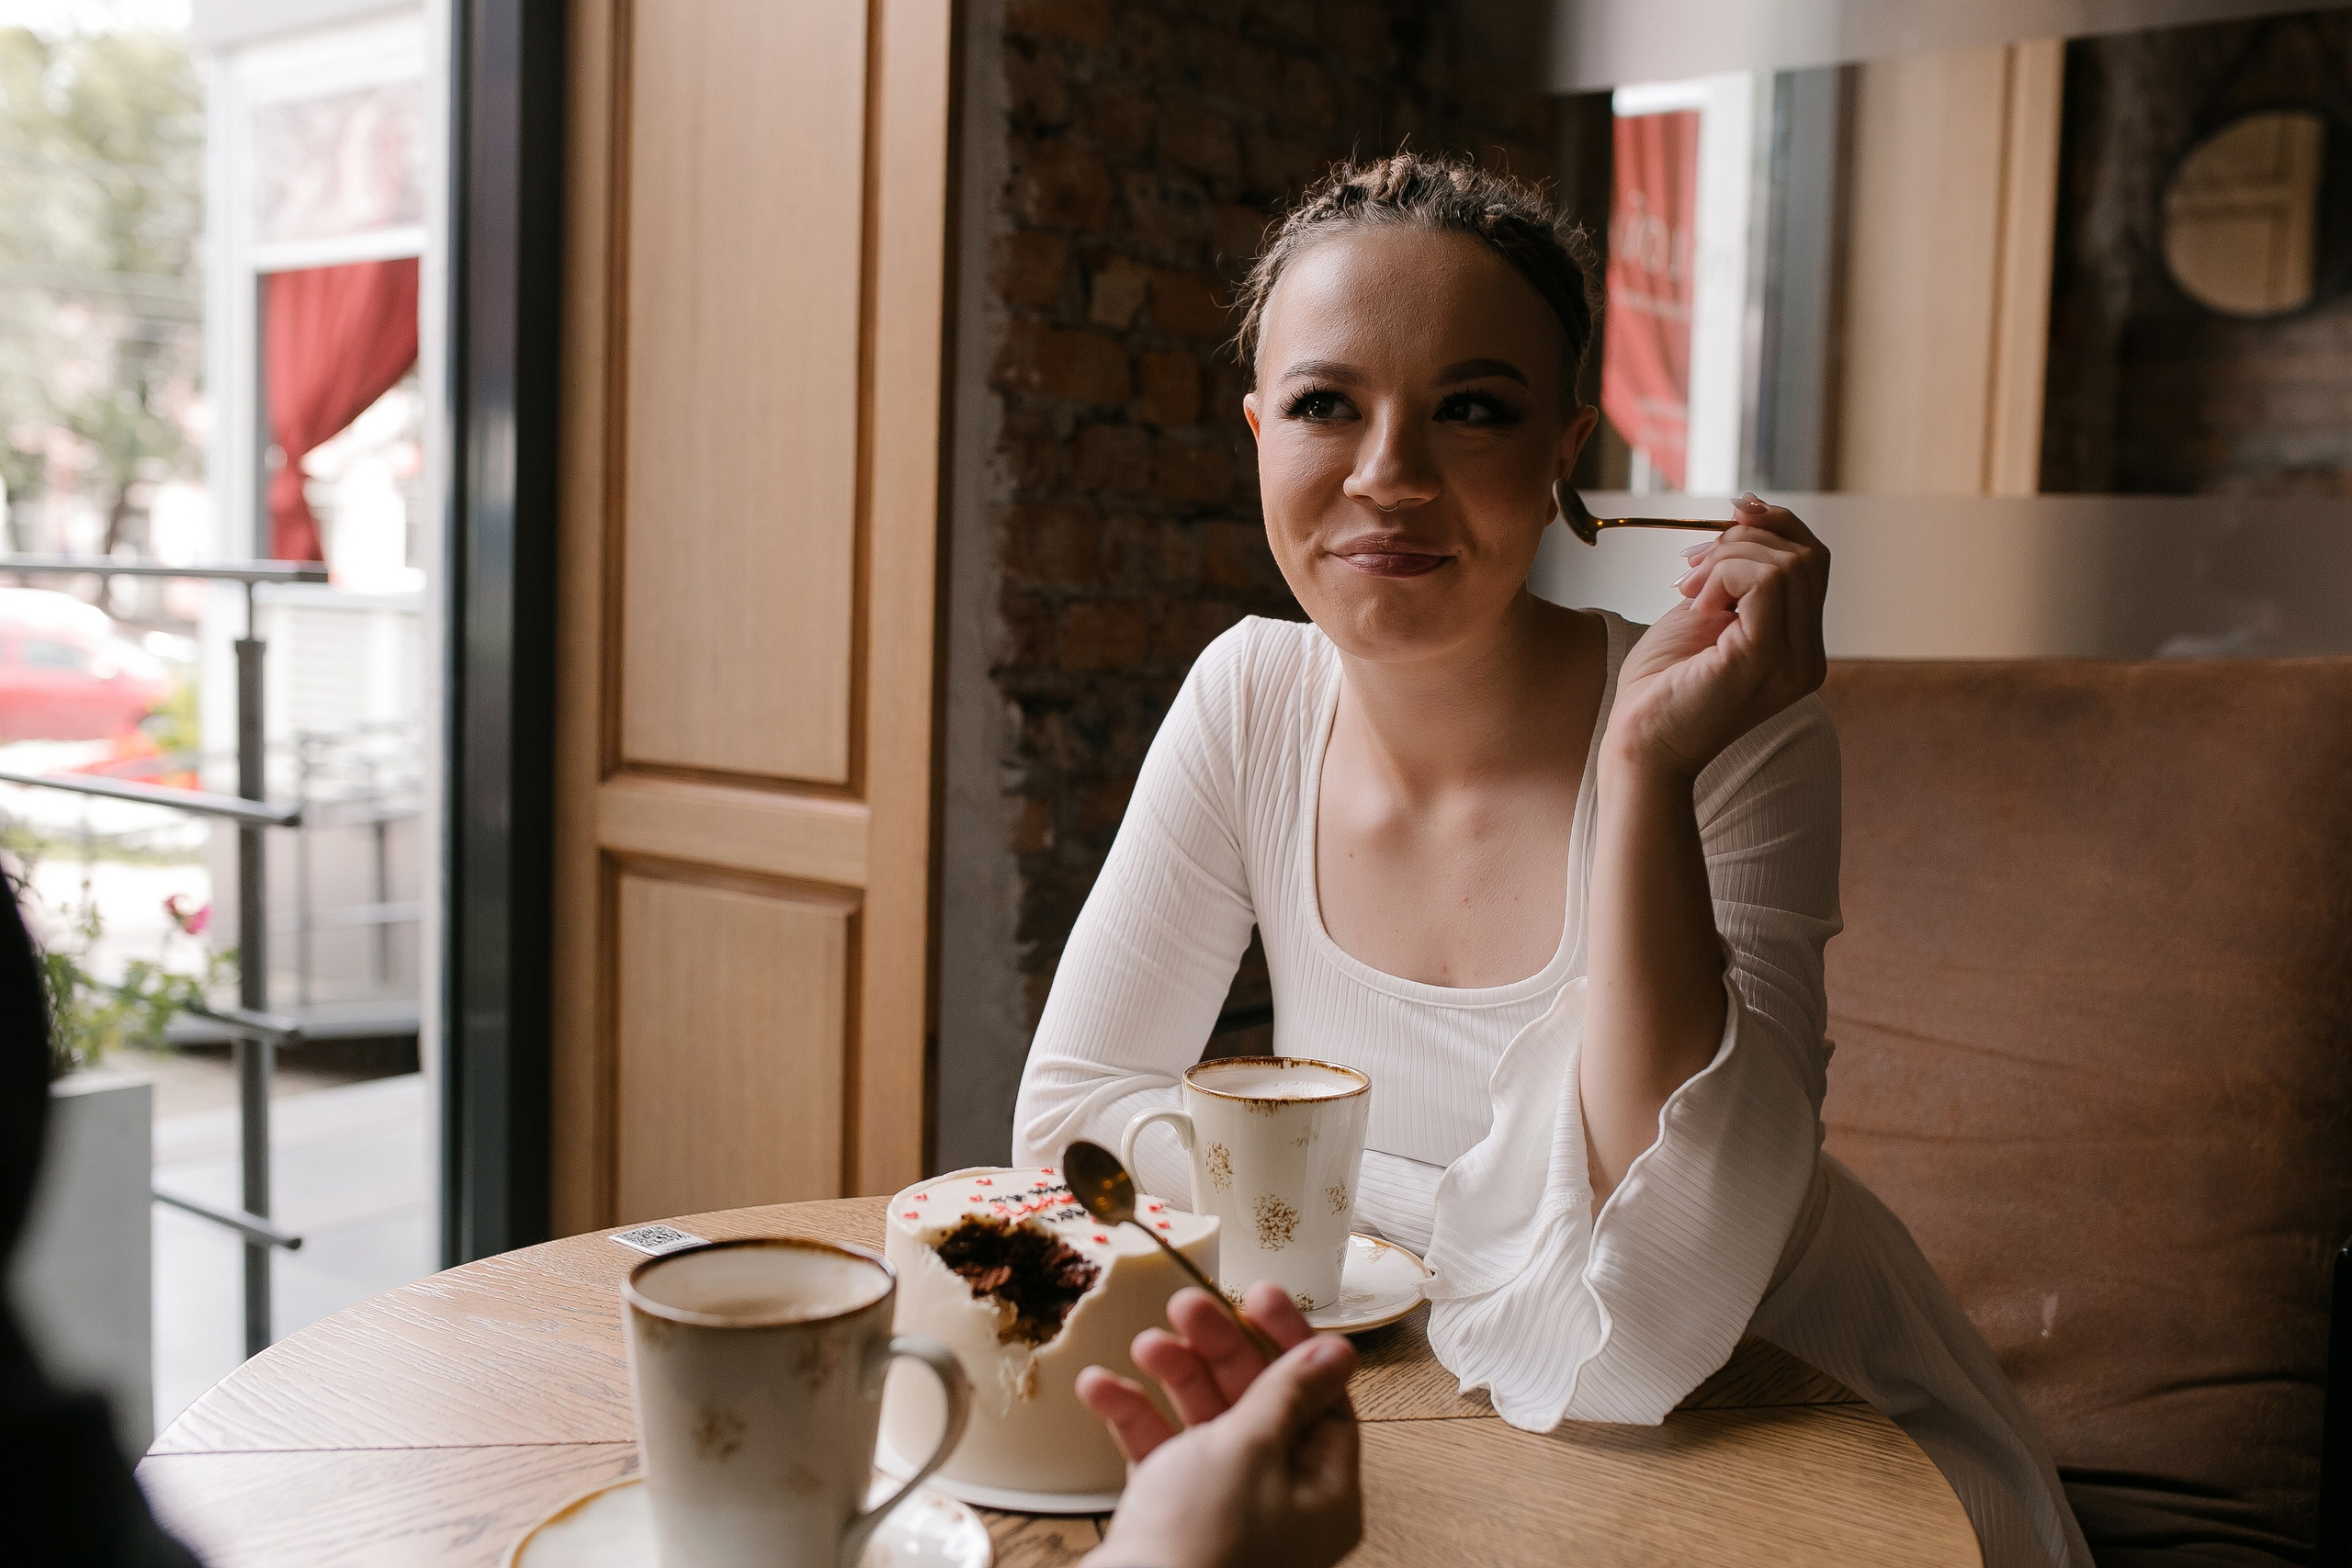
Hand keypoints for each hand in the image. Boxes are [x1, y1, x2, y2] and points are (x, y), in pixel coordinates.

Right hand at [1075, 1282, 1361, 1567]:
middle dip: (1219, 1350)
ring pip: (1207, 1424)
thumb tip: (1336, 1353)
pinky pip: (1162, 1455)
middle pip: (1259, 1404)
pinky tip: (1101, 1388)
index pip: (1320, 1396)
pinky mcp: (1174, 1521)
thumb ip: (1287, 1392)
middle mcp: (1281, 1504)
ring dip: (1175, 1376)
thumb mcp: (1251, 1447)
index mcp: (1324, 1492)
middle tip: (1186, 1306)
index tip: (1255, 1295)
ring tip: (1145, 1342)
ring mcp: (1225, 1513)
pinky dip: (1134, 1418)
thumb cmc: (1201, 1542)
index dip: (1288, 1341)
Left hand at [1604, 493, 1829, 778]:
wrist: (1638, 745)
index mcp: (1799, 647)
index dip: (1777, 525)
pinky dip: (1725, 573)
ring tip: (1688, 589)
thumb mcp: (1705, 615)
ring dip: (1728, 557)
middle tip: (1692, 565)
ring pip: (1789, 563)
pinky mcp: (1763, 660)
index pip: (1813, 562)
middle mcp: (1807, 657)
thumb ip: (1733, 577)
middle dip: (1747, 538)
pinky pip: (1766, 581)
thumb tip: (1748, 515)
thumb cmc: (1661, 686)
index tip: (1731, 514)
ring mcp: (1793, 662)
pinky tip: (1697, 603)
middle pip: (1808, 556)